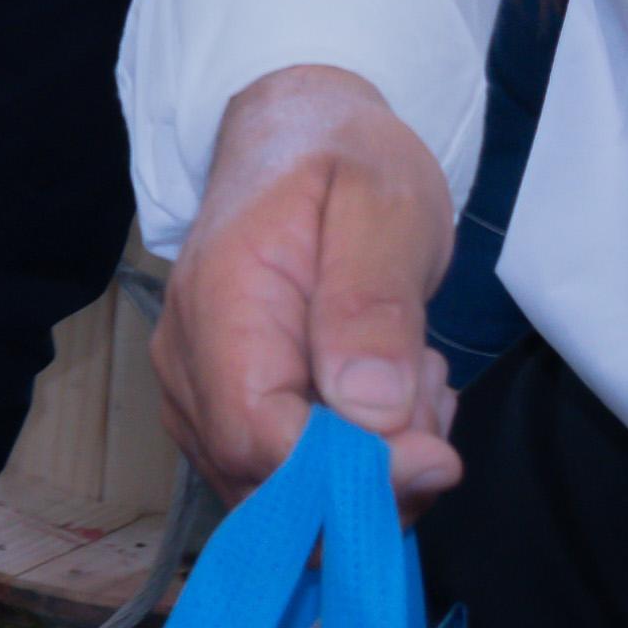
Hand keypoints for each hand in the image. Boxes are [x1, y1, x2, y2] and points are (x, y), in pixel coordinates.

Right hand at [152, 63, 461, 509]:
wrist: (300, 135)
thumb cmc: (343, 161)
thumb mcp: (383, 208)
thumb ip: (374, 306)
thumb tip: (371, 411)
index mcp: (221, 305)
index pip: (258, 437)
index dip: (347, 474)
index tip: (437, 453)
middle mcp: (190, 363)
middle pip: (266, 483)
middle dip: (371, 475)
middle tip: (433, 397)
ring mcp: (200, 392)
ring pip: (281, 493)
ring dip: (371, 465)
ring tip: (412, 375)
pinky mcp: (225, 408)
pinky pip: (287, 474)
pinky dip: (356, 458)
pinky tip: (386, 393)